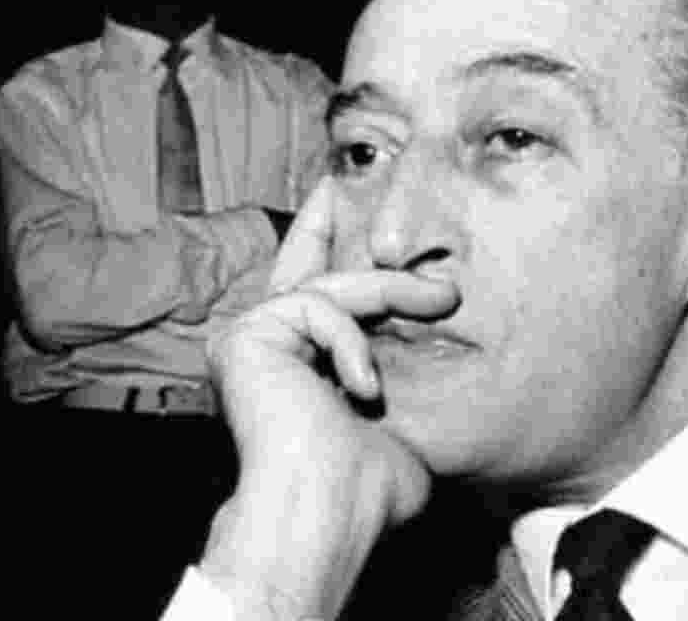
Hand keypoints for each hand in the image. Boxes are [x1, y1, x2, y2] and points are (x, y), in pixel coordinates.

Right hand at [202, 178, 458, 619]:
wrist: (330, 509)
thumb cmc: (368, 484)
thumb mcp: (403, 414)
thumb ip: (403, 374)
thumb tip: (441, 343)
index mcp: (299, 367)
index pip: (315, 294)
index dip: (324, 240)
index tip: (338, 192)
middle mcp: (267, 349)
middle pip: (307, 268)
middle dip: (331, 219)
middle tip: (349, 177)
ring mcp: (251, 341)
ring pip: (331, 287)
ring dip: (394, 292)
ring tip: (443, 301)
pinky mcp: (244, 337)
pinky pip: (316, 305)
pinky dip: (352, 341)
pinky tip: (364, 388)